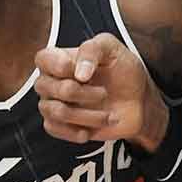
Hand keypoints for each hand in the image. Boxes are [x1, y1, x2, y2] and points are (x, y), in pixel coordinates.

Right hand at [35, 33, 169, 150]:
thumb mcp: (114, 50)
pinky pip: (52, 128)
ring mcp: (55, 103)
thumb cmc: (124, 72)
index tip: (85, 73)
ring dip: (85, 115)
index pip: (42, 59)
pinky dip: (74, 131)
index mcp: (61, 58)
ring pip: (53, 111)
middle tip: (104, 93)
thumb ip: (93, 49)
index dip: (59, 66)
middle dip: (80, 92)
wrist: (139, 102)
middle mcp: (53, 80)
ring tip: (106, 115)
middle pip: (45, 86)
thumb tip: (78, 73)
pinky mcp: (61, 125)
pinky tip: (91, 130)